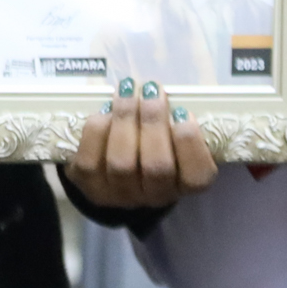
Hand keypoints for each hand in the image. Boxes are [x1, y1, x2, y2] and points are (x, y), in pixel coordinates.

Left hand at [65, 81, 217, 209]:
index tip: (183, 112)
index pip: (197, 177)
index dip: (190, 144)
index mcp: (182, 184)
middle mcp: (154, 196)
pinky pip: (91, 161)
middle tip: (151, 91)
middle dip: (154, 122)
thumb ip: (172, 121)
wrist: (107, 170)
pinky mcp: (89, 186)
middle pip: (157, 166)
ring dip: (125, 120)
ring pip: (122, 163)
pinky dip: (98, 130)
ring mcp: (120, 195)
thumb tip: (161, 92)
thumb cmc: (149, 144)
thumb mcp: (169, 136)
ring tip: (126, 91)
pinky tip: (105, 110)